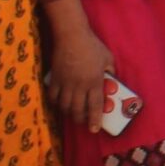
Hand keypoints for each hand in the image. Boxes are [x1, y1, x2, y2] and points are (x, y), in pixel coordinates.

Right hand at [44, 0, 112, 125]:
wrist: (71, 36)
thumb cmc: (92, 46)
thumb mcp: (108, 58)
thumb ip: (110, 71)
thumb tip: (112, 82)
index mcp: (94, 81)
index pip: (95, 106)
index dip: (95, 120)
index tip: (94, 129)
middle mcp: (79, 85)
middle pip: (78, 110)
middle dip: (81, 120)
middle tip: (84, 123)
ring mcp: (65, 83)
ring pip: (64, 106)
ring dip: (69, 114)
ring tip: (73, 115)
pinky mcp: (54, 79)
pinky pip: (53, 97)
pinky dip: (55, 104)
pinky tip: (59, 105)